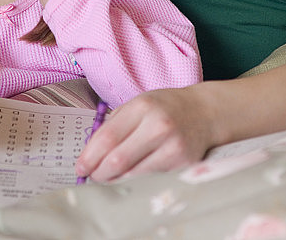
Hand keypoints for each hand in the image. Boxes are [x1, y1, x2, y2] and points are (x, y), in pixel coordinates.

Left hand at [75, 87, 213, 181]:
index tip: (80, 167)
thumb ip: (114, 125)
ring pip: (134, 174)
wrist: (204, 112)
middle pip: (118, 160)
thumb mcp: (138, 104)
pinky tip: (130, 177)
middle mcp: (159, 126)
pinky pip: (151, 179)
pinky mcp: (183, 163)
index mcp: (142, 107)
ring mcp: (173, 146)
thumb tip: (91, 153)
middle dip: (99, 173)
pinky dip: (136, 181)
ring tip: (109, 177)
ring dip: (116, 180)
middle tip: (93, 176)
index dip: (89, 157)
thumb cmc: (165, 108)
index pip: (107, 137)